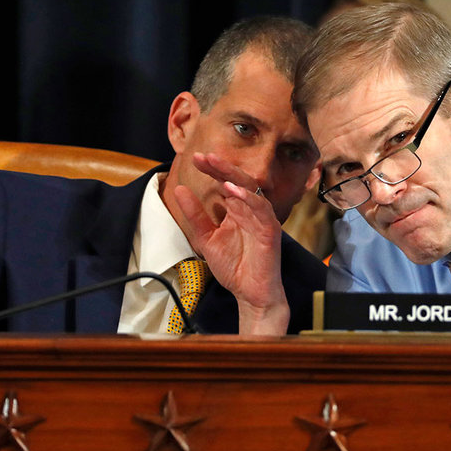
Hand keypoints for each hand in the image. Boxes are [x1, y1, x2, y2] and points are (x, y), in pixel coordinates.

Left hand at [173, 155, 289, 335]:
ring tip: (217, 168)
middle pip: (239, 180)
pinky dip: (249, 200)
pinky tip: (234, 192)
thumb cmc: (234, 266)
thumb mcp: (206, 239)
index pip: (225, 182)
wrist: (250, 294)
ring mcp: (262, 219)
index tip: (194, 158)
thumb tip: (180, 189)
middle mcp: (251, 210)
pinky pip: (262, 211)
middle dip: (222, 167)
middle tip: (204, 156)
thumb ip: (195, 215)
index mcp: (237, 209)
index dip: (212, 169)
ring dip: (235, 178)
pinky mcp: (270, 232)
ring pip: (252, 191)